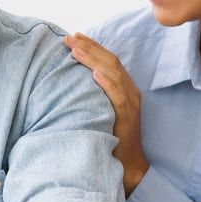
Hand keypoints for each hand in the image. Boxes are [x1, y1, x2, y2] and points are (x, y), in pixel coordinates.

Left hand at [65, 33, 147, 194]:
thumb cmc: (110, 137)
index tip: (74, 36)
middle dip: (89, 47)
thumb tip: (70, 81)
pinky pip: (119, 97)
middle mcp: (130, 92)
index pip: (109, 60)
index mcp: (124, 88)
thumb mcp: (100, 110)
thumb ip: (92, 95)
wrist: (128, 165)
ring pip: (114, 74)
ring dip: (93, 60)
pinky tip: (96, 74)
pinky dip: (108, 83)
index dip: (92, 47)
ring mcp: (131, 104)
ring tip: (76, 50)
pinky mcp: (128, 117)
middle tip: (69, 37)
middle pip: (110, 62)